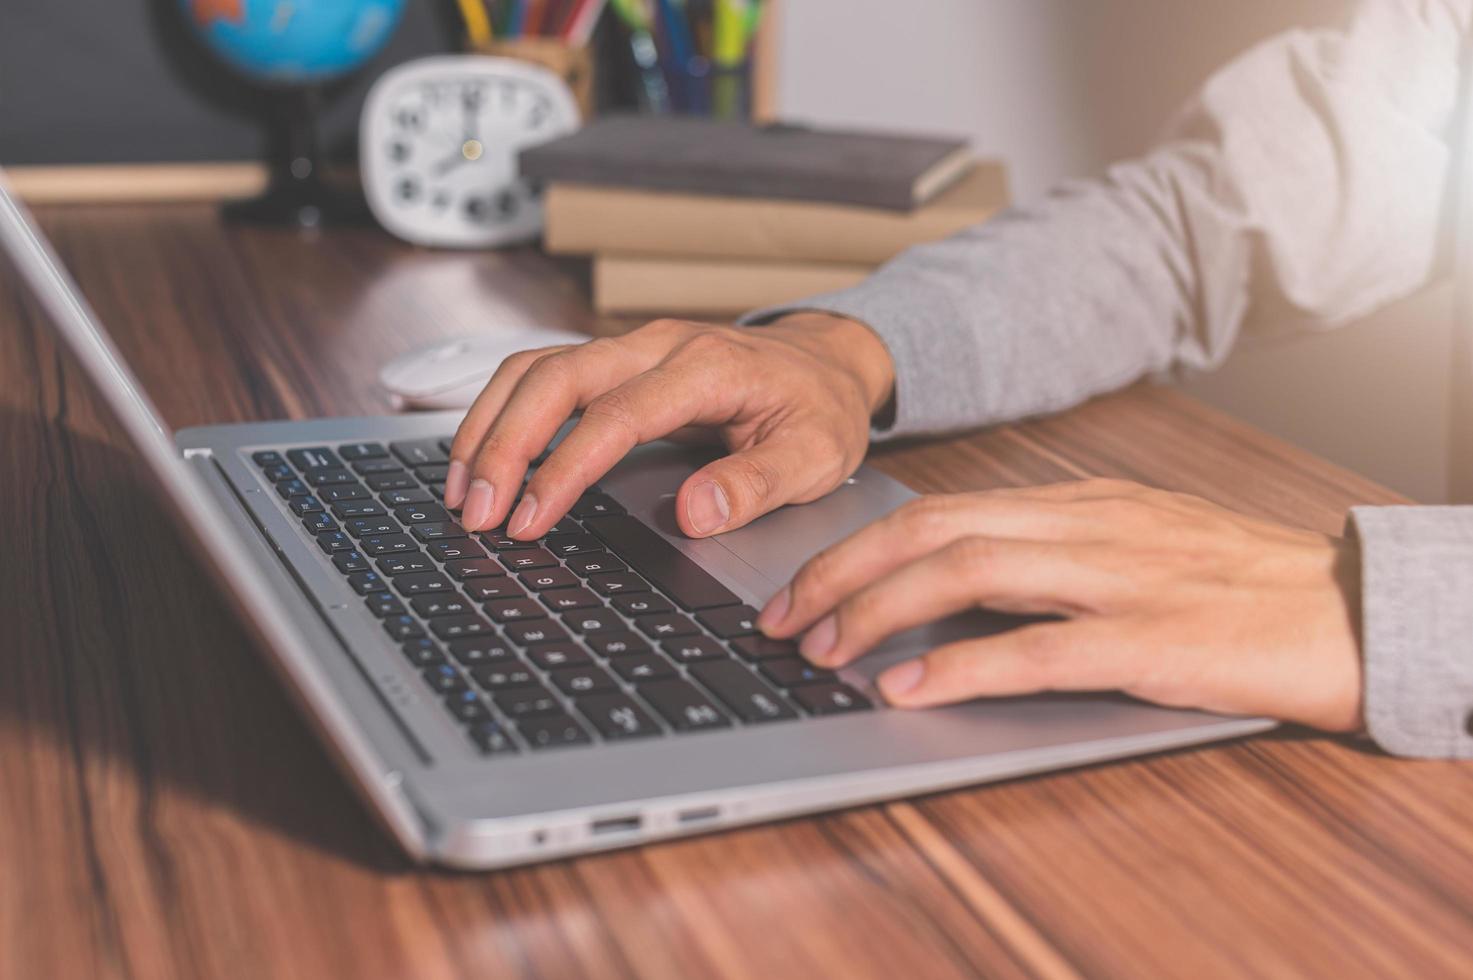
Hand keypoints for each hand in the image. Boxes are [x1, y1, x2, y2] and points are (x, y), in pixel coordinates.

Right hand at [445, 313, 895, 539]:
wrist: (829, 361)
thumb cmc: (820, 410)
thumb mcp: (816, 457)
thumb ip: (758, 485)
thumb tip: (694, 515)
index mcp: (707, 367)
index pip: (614, 415)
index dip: (563, 469)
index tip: (529, 519)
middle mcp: (659, 345)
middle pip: (554, 377)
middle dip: (502, 444)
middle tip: (474, 511)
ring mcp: (632, 347)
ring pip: (535, 368)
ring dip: (488, 425)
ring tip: (461, 491)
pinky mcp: (617, 360)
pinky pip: (544, 374)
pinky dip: (503, 414)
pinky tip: (483, 458)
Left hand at [757, 479, 1364, 731]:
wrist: (1350, 606)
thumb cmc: (1238, 583)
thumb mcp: (1134, 544)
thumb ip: (1052, 553)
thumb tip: (958, 580)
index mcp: (1076, 504)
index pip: (940, 509)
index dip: (858, 544)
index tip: (803, 581)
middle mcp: (1085, 525)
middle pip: (933, 530)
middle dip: (842, 571)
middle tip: (782, 618)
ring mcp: (1117, 578)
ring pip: (968, 573)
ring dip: (879, 611)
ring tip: (823, 649)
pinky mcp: (1152, 639)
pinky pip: (1036, 649)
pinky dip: (961, 667)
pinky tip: (910, 688)